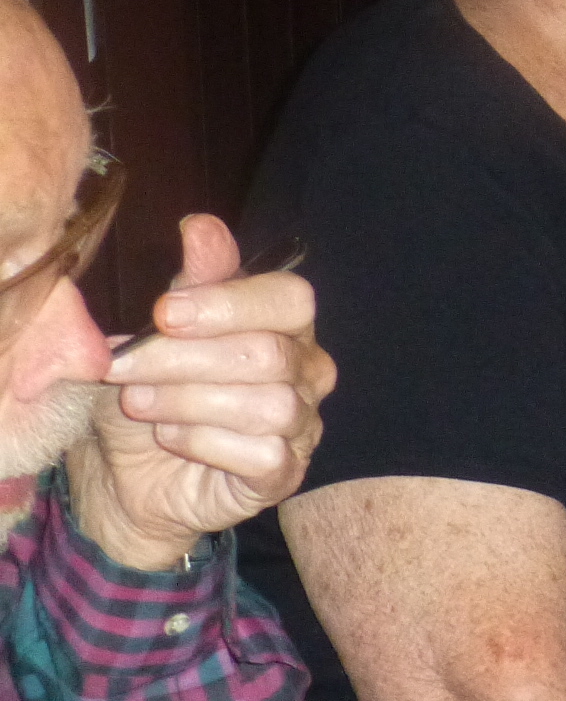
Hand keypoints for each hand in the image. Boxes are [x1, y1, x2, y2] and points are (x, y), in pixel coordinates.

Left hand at [70, 215, 332, 569]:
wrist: (126, 476)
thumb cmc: (151, 391)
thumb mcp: (160, 333)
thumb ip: (193, 282)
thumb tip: (201, 224)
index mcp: (285, 324)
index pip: (291, 300)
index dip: (231, 303)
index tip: (163, 312)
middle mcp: (308, 370)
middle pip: (268, 354)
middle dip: (184, 359)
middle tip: (122, 368)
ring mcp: (302, 424)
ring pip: (267, 405)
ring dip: (188, 402)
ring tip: (140, 403)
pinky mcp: (284, 473)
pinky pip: (261, 454)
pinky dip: (206, 444)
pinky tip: (172, 439)